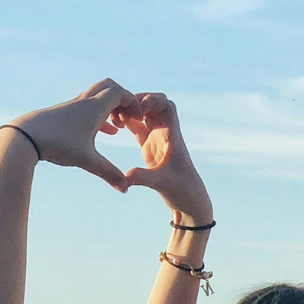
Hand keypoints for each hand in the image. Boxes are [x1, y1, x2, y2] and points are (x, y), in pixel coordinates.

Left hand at [9, 78, 138, 191]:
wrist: (25, 136)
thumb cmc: (57, 144)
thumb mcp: (87, 161)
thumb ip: (109, 174)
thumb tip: (125, 189)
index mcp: (93, 108)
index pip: (119, 93)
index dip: (133, 103)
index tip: (139, 119)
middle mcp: (84, 102)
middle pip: (109, 87)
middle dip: (124, 99)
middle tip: (131, 117)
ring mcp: (74, 106)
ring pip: (98, 97)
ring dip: (112, 107)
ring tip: (121, 126)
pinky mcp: (65, 113)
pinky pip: (89, 107)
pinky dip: (101, 115)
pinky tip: (105, 132)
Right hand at [115, 93, 212, 222]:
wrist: (189, 202)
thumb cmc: (182, 191)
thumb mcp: (161, 183)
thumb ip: (143, 177)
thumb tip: (125, 177)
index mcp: (172, 135)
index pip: (167, 106)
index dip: (152, 101)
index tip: (138, 109)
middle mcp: (166, 133)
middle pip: (154, 103)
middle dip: (138, 101)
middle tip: (122, 109)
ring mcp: (157, 139)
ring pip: (144, 113)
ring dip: (131, 110)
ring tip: (115, 116)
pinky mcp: (150, 147)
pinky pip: (138, 126)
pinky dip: (127, 121)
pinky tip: (115, 124)